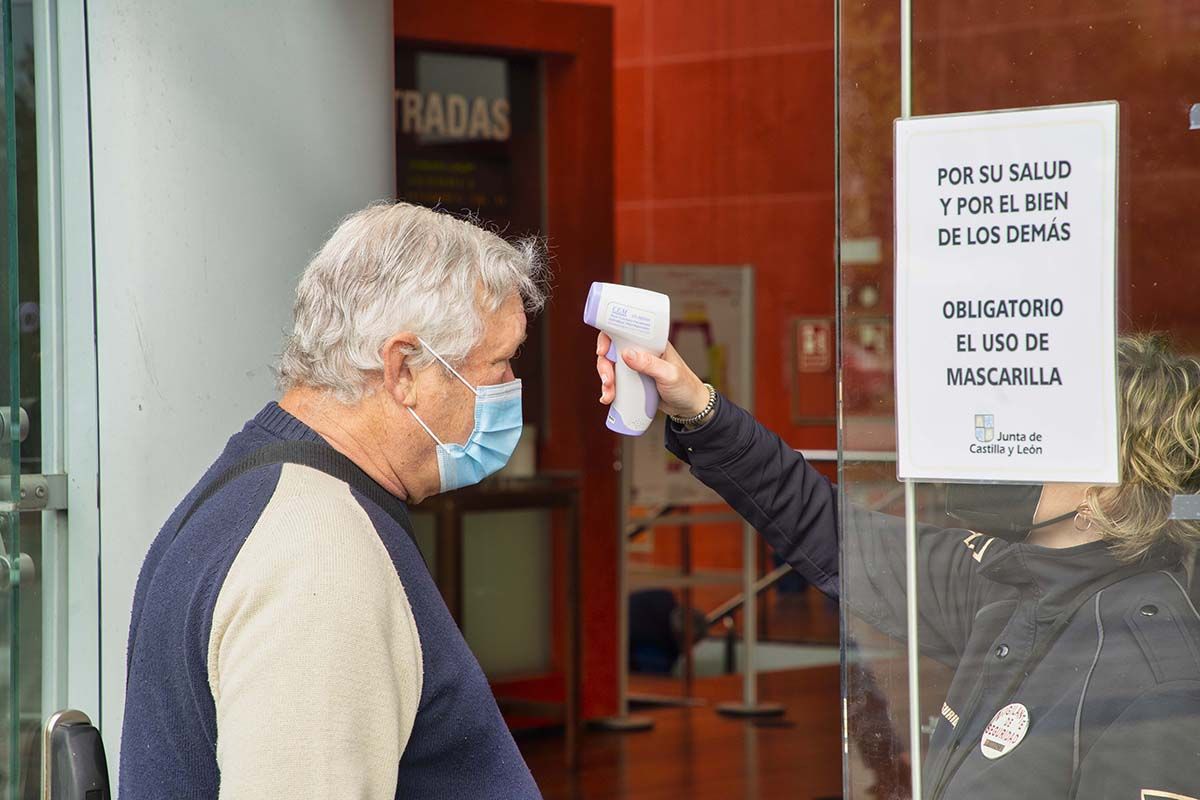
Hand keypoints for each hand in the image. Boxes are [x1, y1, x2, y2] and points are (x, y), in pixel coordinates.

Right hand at [595, 332, 709, 418]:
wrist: (689, 407)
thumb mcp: (669, 375)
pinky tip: (608, 398)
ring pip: (612, 367)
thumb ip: (650, 364)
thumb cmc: (685, 386)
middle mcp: (641, 351)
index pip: (626, 330)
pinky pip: (616, 381)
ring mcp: (636, 366)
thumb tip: (626, 353)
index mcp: (651, 342)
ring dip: (605, 380)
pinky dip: (609, 389)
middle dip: (604, 365)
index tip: (602, 351)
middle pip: (613, 350)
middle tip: (607, 380)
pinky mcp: (633, 381)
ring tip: (608, 395)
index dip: (609, 337)